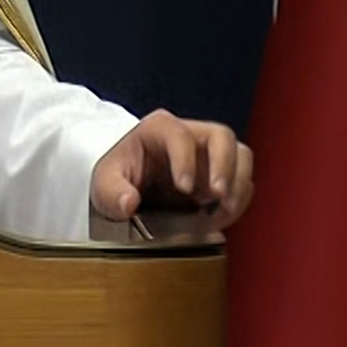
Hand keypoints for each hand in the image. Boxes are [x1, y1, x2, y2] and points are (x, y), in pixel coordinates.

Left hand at [90, 109, 253, 228]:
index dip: (185, 160)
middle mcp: (190, 135)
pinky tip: (221, 217)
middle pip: (221, 137)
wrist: (129, 187)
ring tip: (224, 209)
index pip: (180, 135)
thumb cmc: (118, 178)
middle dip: (225, 166)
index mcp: (159, 129)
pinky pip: (242, 180)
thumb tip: (128, 203)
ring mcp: (209, 154)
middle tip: (218, 196)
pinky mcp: (221, 175)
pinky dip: (238, 199)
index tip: (184, 188)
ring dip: (238, 183)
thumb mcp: (104, 184)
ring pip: (240, 155)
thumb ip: (112, 192)